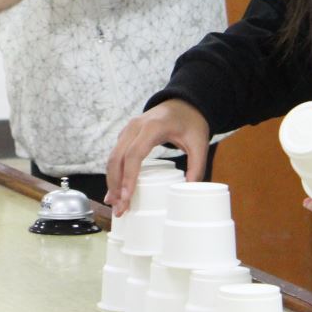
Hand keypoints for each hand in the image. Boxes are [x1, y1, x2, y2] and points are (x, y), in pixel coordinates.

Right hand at [104, 100, 209, 214]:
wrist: (183, 104)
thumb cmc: (190, 122)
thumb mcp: (199, 143)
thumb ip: (197, 167)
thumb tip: (190, 191)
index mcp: (153, 127)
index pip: (134, 154)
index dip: (128, 177)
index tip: (126, 197)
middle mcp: (135, 127)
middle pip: (117, 158)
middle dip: (115, 185)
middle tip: (119, 208)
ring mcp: (128, 130)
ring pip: (112, 157)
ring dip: (112, 182)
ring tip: (115, 204)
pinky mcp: (126, 135)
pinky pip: (115, 155)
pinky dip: (113, 173)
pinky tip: (116, 191)